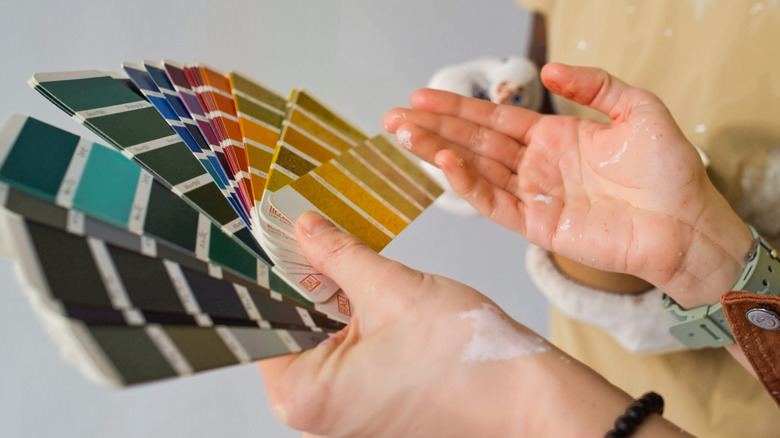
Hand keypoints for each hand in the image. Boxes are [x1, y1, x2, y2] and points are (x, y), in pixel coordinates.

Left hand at [257, 212, 684, 436]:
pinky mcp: (371, 402)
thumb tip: (303, 229)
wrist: (529, 399)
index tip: (276, 234)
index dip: (270, 271)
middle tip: (321, 237)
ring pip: (323, 336)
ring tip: (358, 269)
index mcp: (304, 393)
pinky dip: (358, 320)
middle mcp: (317, 411)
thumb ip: (337, 254)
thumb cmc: (468, 365)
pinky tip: (379, 300)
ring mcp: (345, 410)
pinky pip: (349, 352)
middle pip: (291, 326)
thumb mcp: (390, 289)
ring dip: (338, 299)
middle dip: (308, 281)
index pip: (262, 319)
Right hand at [384, 63, 751, 307]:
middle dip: (433, 129)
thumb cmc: (669, 169)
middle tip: (395, 117)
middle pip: (473, 143)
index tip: (421, 97)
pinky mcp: (537, 225)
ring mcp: (534, 196)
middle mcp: (536, 166)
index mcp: (553, 137)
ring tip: (404, 135)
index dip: (457, 109)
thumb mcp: (637, 108)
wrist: (686, 223)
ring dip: (438, 152)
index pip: (493, 120)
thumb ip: (593, 85)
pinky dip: (467, 184)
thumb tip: (550, 71)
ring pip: (475, 170)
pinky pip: (494, 202)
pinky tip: (444, 163)